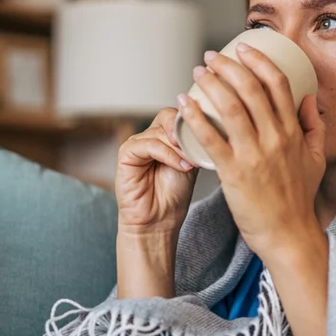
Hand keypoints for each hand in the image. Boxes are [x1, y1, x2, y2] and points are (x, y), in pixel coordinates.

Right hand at [115, 108, 197, 236]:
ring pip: (160, 132)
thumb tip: (208, 125)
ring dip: (179, 147)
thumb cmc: (173, 196)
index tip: (210, 134)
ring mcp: (136, 144)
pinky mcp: (126, 154)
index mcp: (164, 136)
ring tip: (191, 163)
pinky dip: (168, 155)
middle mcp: (149, 137)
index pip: (177, 114)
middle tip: (199, 147)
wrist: (159, 221)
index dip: (193, 121)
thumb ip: (194, 143)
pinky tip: (181, 167)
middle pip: (168, 117)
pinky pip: (148, 144)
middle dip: (186, 132)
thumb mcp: (191, 163)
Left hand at [177, 42, 325, 261]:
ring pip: (231, 108)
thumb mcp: (317, 160)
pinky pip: (211, 139)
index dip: (259, 61)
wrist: (289, 236)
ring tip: (197, 72)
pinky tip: (183, 104)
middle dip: (229, 66)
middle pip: (251, 89)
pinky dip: (195, 117)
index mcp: (293, 133)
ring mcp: (255, 155)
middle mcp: (275, 139)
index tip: (243, 47)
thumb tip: (309, 99)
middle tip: (211, 56)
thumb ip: (315, 127)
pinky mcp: (234, 173)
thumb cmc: (298, 200)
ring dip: (211, 85)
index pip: (278, 84)